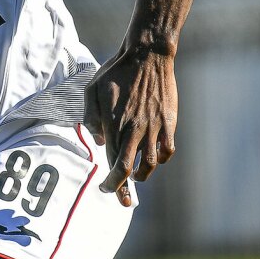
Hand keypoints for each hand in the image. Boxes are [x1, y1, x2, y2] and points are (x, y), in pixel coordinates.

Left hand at [83, 47, 177, 206]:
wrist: (147, 57)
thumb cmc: (115, 72)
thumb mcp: (92, 90)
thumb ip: (90, 117)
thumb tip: (96, 141)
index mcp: (114, 125)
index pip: (113, 163)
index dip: (110, 182)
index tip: (104, 190)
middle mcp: (135, 130)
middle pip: (130, 170)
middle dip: (124, 190)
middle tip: (123, 202)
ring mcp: (154, 128)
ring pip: (150, 164)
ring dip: (142, 175)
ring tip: (135, 178)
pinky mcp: (169, 123)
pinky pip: (167, 150)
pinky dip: (160, 159)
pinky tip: (153, 158)